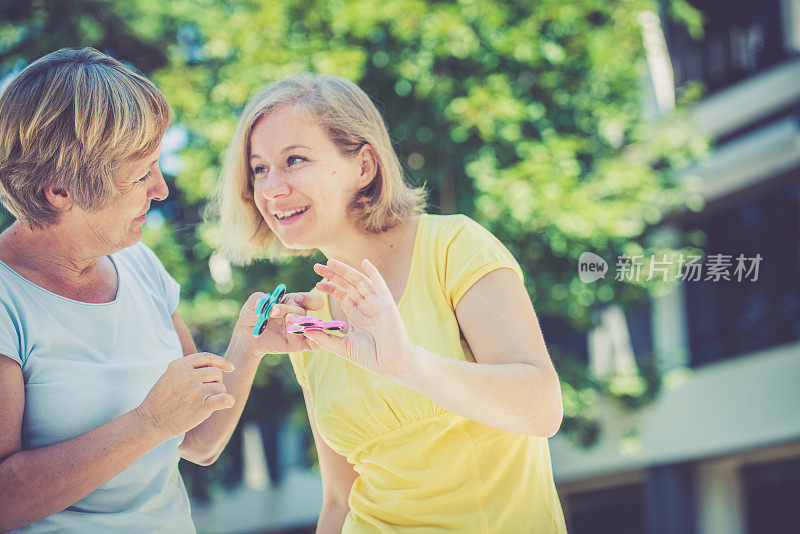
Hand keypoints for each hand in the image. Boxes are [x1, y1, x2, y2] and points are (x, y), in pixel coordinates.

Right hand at [136, 353, 235, 439]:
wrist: (150, 421)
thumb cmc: (161, 399)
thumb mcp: (170, 375)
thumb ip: (189, 368)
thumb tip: (217, 366)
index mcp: (179, 365)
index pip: (207, 357)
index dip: (221, 362)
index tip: (230, 368)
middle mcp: (188, 376)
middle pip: (216, 372)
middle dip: (215, 382)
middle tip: (206, 393)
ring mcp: (195, 391)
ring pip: (220, 387)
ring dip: (216, 394)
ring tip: (202, 402)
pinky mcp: (201, 406)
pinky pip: (224, 399)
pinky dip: (228, 401)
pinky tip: (227, 403)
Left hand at [235, 291, 323, 356]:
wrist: (248, 337)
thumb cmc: (252, 317)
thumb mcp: (250, 305)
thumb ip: (256, 299)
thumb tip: (265, 300)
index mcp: (292, 302)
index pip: (308, 298)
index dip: (307, 298)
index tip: (296, 299)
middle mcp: (299, 315)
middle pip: (302, 312)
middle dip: (289, 311)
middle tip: (274, 312)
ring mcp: (300, 330)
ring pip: (310, 327)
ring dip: (300, 325)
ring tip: (287, 321)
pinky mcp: (299, 344)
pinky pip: (314, 344)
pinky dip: (315, 341)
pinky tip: (308, 338)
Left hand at [305, 259, 414, 382]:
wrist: (391, 364)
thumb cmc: (370, 357)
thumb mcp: (342, 347)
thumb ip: (324, 339)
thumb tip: (304, 331)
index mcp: (357, 315)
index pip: (342, 295)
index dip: (330, 287)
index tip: (316, 284)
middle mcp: (366, 306)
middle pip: (348, 285)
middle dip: (333, 275)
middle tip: (317, 267)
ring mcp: (376, 303)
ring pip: (359, 281)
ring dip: (346, 271)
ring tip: (331, 263)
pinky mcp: (387, 303)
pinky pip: (380, 284)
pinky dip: (374, 273)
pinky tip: (365, 262)